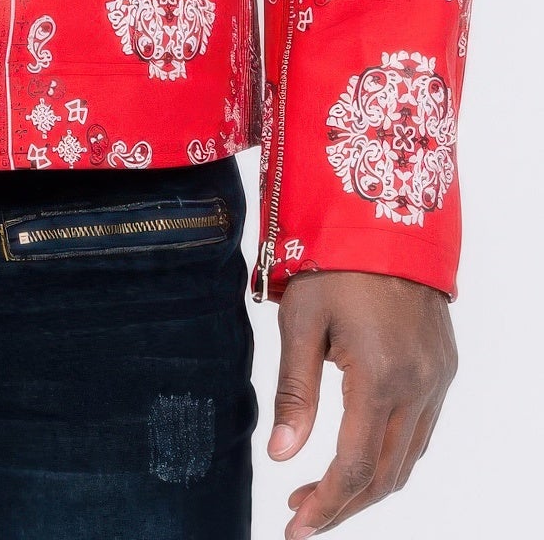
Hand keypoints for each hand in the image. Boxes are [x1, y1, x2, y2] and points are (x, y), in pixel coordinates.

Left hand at [268, 270, 455, 536]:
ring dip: (367, 485)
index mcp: (380, 377)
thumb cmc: (334, 262)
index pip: (353, 467)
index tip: (296, 527)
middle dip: (343, 505)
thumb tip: (281, 455)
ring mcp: (437, 379)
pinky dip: (390, 456)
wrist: (386, 217)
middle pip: (384, 475)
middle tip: (303, 516)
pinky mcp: (442, 367)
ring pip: (407, 458)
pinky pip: (420, 431)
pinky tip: (359, 454)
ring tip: (322, 492)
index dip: (325, 505)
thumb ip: (295, 392)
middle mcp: (418, 386)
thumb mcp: (302, 321)